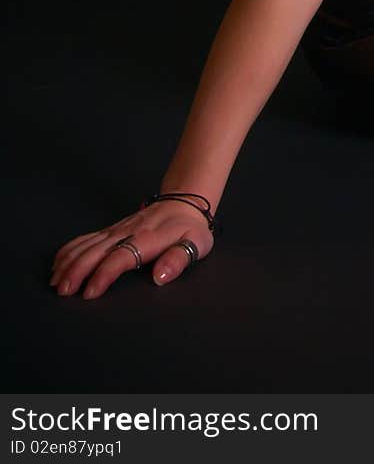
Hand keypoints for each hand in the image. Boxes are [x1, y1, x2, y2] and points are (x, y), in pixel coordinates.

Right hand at [49, 201, 214, 299]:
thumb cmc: (189, 228)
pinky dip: (70, 249)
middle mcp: (128, 232)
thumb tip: (160, 276)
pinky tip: (59, 262)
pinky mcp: (112, 229)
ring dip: (70, 262)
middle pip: (96, 251)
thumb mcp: (196, 244)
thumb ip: (178, 260)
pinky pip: (86, 238)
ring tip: (56, 281)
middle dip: (77, 271)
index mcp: (147, 239)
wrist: (185, 202)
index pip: (120, 257)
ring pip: (87, 245)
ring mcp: (117, 229)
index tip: (90, 292)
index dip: (104, 275)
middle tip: (64, 292)